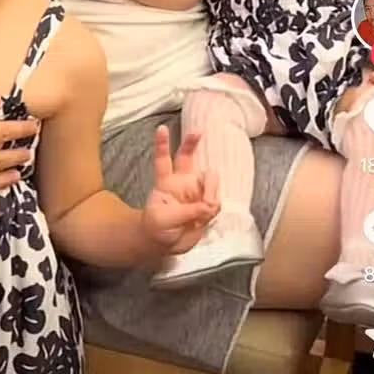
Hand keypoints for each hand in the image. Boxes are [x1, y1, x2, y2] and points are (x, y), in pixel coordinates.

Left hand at [142, 126, 218, 253]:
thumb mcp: (165, 220)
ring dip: (211, 189)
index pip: (162, 160)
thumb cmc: (157, 228)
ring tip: (207, 207)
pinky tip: (206, 216)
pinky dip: (214, 207)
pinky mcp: (206, 205)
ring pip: (209, 179)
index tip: (162, 128)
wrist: (166, 245)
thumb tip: (209, 205)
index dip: (162, 144)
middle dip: (191, 143)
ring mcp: (195, 192)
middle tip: (198, 132)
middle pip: (187, 157)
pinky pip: (216, 200)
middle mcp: (181, 182)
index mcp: (165, 182)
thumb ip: (187, 211)